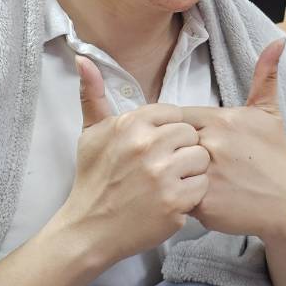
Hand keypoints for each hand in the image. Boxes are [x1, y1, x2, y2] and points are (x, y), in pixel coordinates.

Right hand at [54, 57, 210, 267]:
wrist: (90, 229)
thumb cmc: (93, 179)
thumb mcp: (90, 133)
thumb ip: (93, 95)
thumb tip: (83, 57)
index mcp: (131, 124)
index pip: (174, 114)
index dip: (169, 132)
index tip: (156, 148)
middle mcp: (147, 145)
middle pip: (191, 135)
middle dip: (181, 150)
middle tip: (164, 167)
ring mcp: (162, 175)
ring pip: (200, 160)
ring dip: (189, 172)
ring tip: (169, 183)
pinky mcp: (174, 203)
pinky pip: (201, 188)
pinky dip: (191, 197)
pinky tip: (171, 201)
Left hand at [180, 39, 285, 244]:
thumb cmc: (276, 159)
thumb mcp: (270, 116)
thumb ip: (265, 78)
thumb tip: (279, 42)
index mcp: (221, 119)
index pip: (177, 117)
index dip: (178, 130)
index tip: (186, 142)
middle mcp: (212, 144)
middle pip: (169, 142)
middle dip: (171, 151)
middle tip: (180, 162)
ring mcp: (206, 174)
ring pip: (169, 168)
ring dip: (171, 174)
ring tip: (184, 180)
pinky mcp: (202, 203)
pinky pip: (174, 195)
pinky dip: (178, 198)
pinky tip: (193, 198)